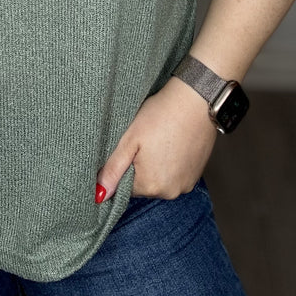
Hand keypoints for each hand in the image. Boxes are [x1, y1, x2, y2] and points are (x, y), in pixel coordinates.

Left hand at [95, 78, 216, 201]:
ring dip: (156, 165)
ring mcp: (185, 185)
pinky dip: (170, 163)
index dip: (124, 165)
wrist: (195, 100)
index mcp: (150, 185)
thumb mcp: (130, 138)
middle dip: (140, 166)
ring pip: (159, 180)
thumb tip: (99, 195)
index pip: (125, 186)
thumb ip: (113, 169)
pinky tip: (172, 143)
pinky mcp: (196, 177)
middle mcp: (170, 192)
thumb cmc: (161, 115)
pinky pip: (175, 176)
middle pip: (143, 185)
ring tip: (159, 140)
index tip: (131, 146)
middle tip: (145, 140)